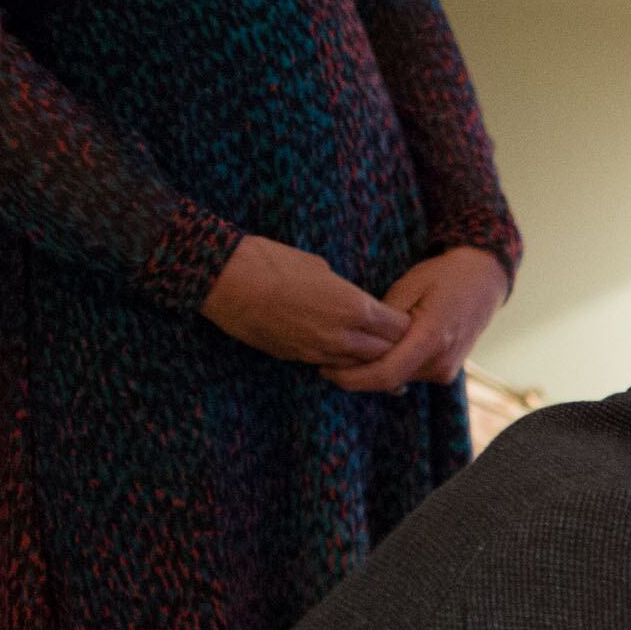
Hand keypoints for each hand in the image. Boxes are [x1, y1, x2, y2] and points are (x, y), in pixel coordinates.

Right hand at [202, 233, 409, 367]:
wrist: (226, 280)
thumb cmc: (271, 262)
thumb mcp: (320, 268)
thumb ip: (345, 292)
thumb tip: (354, 301)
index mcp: (355, 307)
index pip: (400, 328)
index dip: (404, 324)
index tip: (404, 320)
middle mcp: (343, 336)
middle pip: (387, 352)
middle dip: (394, 346)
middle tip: (396, 342)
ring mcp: (321, 352)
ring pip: (361, 366)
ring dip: (369, 360)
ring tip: (376, 353)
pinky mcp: (299, 359)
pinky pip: (333, 367)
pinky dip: (343, 363)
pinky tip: (344, 356)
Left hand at [323, 246, 512, 392]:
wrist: (482, 281)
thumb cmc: (443, 277)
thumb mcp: (408, 287)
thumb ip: (383, 319)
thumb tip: (356, 338)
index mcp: (431, 340)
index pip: (385, 373)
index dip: (351, 377)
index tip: (324, 369)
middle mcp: (441, 363)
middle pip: (388, 379)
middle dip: (356, 374)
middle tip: (325, 359)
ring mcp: (446, 370)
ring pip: (398, 379)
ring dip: (372, 370)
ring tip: (344, 354)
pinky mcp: (445, 371)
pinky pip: (409, 374)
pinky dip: (389, 366)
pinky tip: (372, 352)